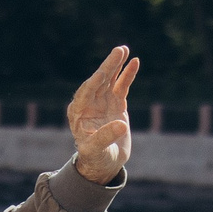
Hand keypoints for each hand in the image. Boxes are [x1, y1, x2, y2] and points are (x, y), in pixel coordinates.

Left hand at [68, 46, 139, 182]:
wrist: (104, 162)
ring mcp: (102, 101)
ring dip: (116, 65)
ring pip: (110, 79)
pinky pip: (121, 85)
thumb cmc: (95, 157)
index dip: (94, 82)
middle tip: (118, 51)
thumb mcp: (96, 150)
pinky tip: (134, 62)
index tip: (102, 74)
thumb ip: (105, 137)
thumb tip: (121, 125)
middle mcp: (89, 103)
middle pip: (98, 80)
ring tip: (124, 49)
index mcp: (78, 112)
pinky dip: (127, 74)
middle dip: (108, 66)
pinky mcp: (115, 103)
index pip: (85, 92)